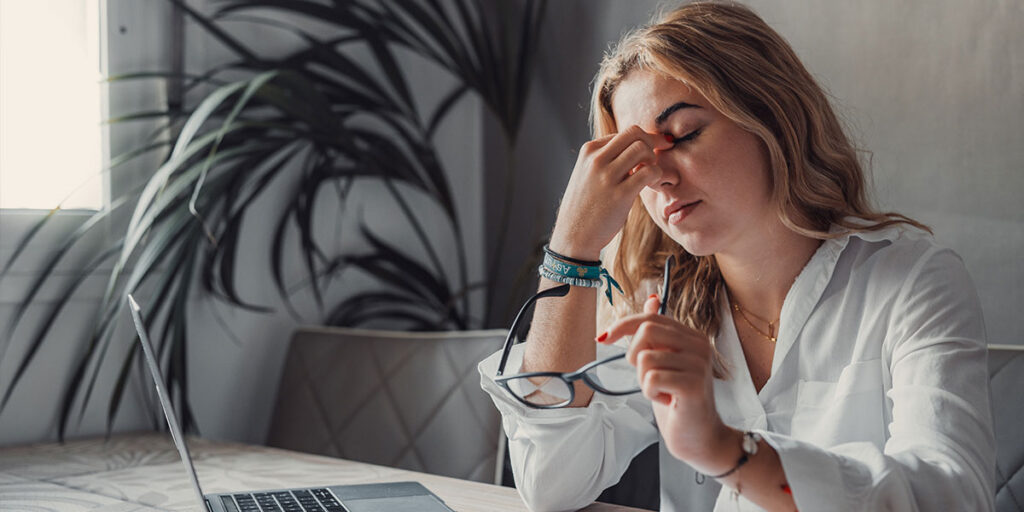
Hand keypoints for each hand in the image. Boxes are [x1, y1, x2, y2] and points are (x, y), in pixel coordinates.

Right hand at [549, 126, 672, 259]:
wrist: (574, 235)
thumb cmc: (585, 206)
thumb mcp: (587, 174)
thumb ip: (606, 159)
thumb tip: (636, 148)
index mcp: (588, 151)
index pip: (624, 132)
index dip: (641, 140)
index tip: (648, 152)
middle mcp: (596, 160)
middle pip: (635, 133)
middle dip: (651, 142)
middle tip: (653, 159)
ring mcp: (607, 177)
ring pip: (642, 148)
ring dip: (653, 158)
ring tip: (649, 173)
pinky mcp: (620, 195)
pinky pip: (649, 172)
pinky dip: (657, 175)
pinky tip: (651, 184)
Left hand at [599, 294, 732, 470]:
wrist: (698, 437)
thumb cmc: (678, 400)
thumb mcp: (664, 361)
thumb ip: (658, 333)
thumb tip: (652, 300)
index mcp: (691, 336)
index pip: (650, 318)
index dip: (622, 325)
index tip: (603, 337)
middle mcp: (699, 345)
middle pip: (646, 331)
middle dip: (633, 355)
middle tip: (646, 376)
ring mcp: (698, 364)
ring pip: (645, 359)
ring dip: (643, 380)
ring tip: (661, 391)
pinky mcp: (693, 384)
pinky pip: (651, 379)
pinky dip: (650, 393)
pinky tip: (667, 400)